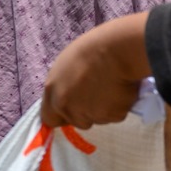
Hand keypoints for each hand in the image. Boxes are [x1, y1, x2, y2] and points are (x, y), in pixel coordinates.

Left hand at [41, 12, 151, 128]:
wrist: (118, 50)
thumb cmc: (92, 49)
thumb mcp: (65, 66)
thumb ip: (63, 86)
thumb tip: (69, 96)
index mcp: (53, 92)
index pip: (49, 118)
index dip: (61, 115)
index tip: (72, 108)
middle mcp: (68, 107)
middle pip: (77, 121)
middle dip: (86, 112)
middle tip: (98, 93)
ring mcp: (90, 114)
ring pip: (98, 119)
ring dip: (104, 109)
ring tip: (111, 87)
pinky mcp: (111, 116)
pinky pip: (115, 115)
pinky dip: (119, 106)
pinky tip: (121, 89)